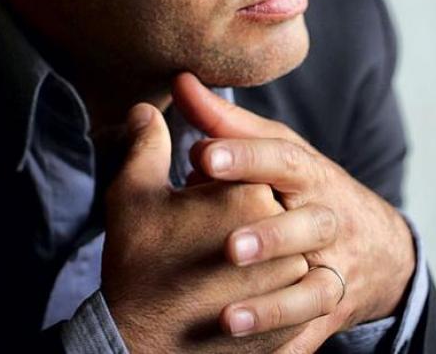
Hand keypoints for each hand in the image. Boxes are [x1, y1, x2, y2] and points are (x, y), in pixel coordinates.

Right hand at [100, 102, 311, 352]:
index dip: (227, 179)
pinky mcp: (298, 321)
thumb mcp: (134, 198)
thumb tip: (151, 106)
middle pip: (281, 208)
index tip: (200, 188)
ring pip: (296, 250)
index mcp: (252, 197)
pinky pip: (301, 294)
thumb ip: (149, 146)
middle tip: (217, 234)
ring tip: (227, 267)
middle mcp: (285, 236)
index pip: (255, 171)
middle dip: (254, 217)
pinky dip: (280, 291)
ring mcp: (295, 282)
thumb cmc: (137, 268)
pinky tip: (244, 293)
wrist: (141, 348)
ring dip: (272, 255)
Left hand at [173, 72, 416, 352]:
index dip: (247, 156)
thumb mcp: (277, 153)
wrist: (379, 248)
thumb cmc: (307, 190)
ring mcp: (334, 269)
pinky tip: (241, 348)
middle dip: (272, 236)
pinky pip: (309, 331)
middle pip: (311, 226)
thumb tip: (181, 81)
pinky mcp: (329, 312)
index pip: (283, 159)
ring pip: (314, 289)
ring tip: (228, 318)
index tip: (204, 154)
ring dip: (273, 304)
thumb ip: (228, 124)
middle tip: (230, 247)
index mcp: (310, 176)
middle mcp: (328, 221)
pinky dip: (283, 344)